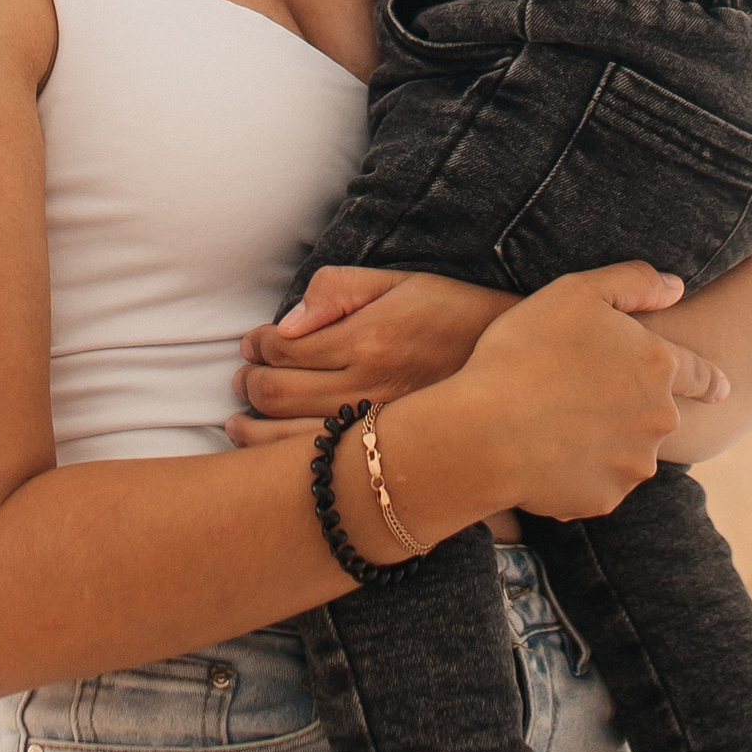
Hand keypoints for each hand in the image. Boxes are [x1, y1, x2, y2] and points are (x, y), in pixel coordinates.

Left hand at [226, 268, 514, 445]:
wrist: (511, 373)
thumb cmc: (453, 317)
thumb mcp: (401, 282)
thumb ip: (339, 289)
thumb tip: (287, 320)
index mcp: (367, 339)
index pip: (284, 347)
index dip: (258, 345)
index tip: (254, 343)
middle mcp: (366, 388)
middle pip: (277, 394)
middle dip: (249, 384)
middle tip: (243, 379)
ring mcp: (373, 431)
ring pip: (286, 440)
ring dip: (250, 430)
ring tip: (239, 420)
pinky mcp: (384, 460)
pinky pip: (317, 469)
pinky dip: (279, 464)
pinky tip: (267, 458)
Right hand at [439, 264, 724, 521]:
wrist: (486, 431)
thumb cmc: (527, 351)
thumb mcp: (577, 292)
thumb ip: (634, 283)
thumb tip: (676, 287)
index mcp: (658, 368)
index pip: (700, 375)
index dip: (709, 380)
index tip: (722, 390)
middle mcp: (658, 421)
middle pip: (655, 414)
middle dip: (630, 406)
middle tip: (580, 393)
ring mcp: (633, 465)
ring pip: (628, 450)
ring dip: (605, 440)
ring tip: (555, 421)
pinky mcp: (605, 499)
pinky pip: (598, 481)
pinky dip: (578, 470)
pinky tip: (546, 453)